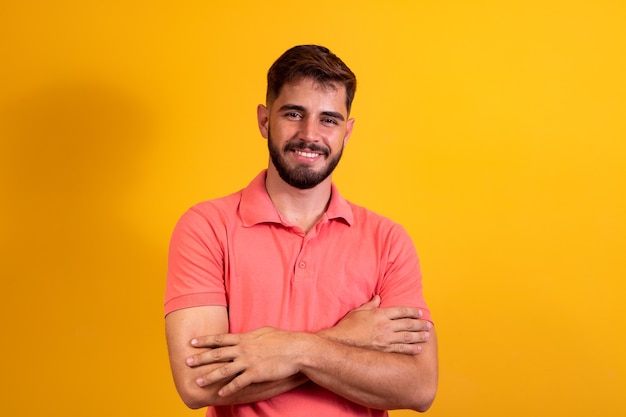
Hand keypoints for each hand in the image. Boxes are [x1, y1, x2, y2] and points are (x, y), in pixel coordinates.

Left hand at [186, 327, 304, 396]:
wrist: (296, 349)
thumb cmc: (282, 339)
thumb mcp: (264, 332)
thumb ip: (250, 335)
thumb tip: (244, 336)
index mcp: (244, 338)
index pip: (220, 339)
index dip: (205, 341)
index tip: (192, 342)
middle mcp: (243, 349)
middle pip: (217, 354)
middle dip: (201, 358)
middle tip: (187, 361)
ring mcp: (248, 362)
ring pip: (224, 369)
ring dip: (210, 376)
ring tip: (198, 381)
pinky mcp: (256, 373)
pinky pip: (239, 382)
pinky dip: (228, 388)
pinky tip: (220, 393)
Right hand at [319, 295, 431, 353]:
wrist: (339, 343)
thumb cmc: (347, 326)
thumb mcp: (358, 311)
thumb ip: (370, 305)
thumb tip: (378, 298)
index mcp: (379, 314)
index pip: (401, 311)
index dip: (412, 312)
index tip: (420, 313)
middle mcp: (385, 326)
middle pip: (407, 324)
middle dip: (420, 324)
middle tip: (429, 325)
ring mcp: (385, 338)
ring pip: (407, 337)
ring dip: (419, 336)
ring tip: (427, 335)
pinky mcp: (384, 349)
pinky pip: (401, 349)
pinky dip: (411, 348)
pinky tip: (418, 348)